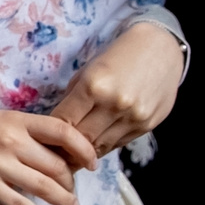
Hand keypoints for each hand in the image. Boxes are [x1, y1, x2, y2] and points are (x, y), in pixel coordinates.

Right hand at [0, 111, 94, 204]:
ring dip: (65, 201)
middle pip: (58, 164)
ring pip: (46, 188)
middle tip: (71, 189)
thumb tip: (57, 152)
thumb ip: (23, 133)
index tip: (92, 162)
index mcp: (14, 120)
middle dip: (71, 181)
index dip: (84, 148)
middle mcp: (10, 141)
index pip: (63, 130)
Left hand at [48, 22, 184, 155]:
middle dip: (66, 149)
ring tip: (72, 155)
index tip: (43, 139)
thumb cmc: (118, 56)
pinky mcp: (147, 125)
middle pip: (82, 139)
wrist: (161, 49)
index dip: (51, 134)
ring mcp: (133, 117)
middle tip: (54, 154)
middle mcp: (115, 104)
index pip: (64, 121)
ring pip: (101, 147)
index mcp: (94, 86)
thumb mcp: (88, 70)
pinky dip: (104, 146)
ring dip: (85, 153)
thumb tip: (58, 125)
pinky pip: (118, 144)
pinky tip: (95, 147)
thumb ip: (73, 97)